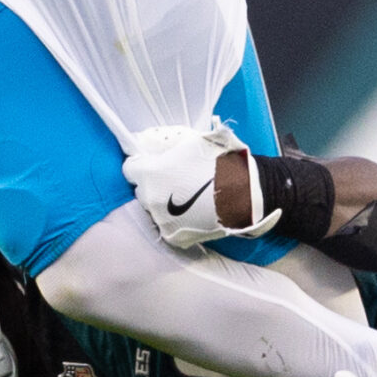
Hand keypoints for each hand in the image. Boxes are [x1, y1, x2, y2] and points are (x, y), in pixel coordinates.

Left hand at [123, 122, 259, 248]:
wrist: (246, 192)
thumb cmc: (219, 161)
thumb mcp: (189, 140)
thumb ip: (161, 141)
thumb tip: (141, 142)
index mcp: (151, 174)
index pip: (130, 169)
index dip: (143, 163)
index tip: (154, 162)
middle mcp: (150, 199)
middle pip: (141, 189)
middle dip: (153, 183)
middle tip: (175, 176)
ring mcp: (162, 220)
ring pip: (154, 207)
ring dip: (163, 201)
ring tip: (188, 193)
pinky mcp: (175, 236)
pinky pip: (167, 224)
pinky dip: (175, 218)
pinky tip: (193, 209)